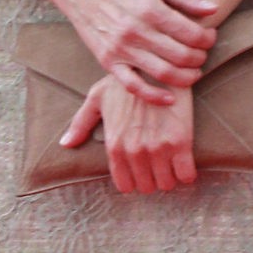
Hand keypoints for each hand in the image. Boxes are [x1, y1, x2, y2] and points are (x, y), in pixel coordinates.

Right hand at [54, 0, 216, 103]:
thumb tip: (213, 9)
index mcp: (150, 10)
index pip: (191, 34)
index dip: (207, 39)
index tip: (210, 37)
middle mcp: (136, 31)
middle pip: (181, 56)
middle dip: (200, 58)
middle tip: (202, 55)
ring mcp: (121, 49)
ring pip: (163, 73)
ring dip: (186, 78)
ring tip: (193, 73)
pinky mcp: (108, 61)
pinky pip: (133, 86)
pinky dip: (154, 96)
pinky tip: (169, 98)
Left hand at [61, 77, 196, 193]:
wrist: (157, 66)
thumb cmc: (126, 82)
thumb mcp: (98, 98)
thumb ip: (81, 123)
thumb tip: (65, 144)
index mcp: (114, 145)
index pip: (125, 184)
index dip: (135, 179)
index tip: (143, 170)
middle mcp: (134, 151)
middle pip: (147, 187)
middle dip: (154, 179)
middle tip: (159, 165)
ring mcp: (157, 148)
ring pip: (167, 184)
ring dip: (170, 176)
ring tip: (172, 163)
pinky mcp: (180, 142)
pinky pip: (185, 175)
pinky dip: (187, 173)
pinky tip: (185, 161)